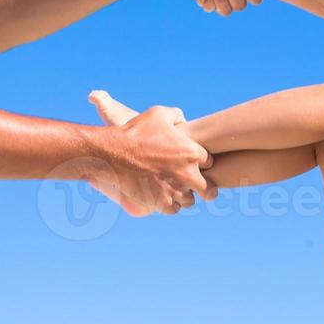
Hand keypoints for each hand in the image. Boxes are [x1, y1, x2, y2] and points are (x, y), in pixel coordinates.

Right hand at [87, 90, 215, 215]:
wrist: (113, 154)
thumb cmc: (135, 132)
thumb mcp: (158, 114)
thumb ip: (176, 115)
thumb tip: (183, 120)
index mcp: (191, 153)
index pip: (210, 162)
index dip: (203, 163)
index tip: (196, 163)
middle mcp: (187, 174)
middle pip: (209, 190)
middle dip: (207, 190)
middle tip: (204, 189)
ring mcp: (174, 190)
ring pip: (190, 201)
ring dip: (186, 196)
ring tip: (178, 191)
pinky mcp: (160, 203)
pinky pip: (173, 209)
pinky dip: (170, 205)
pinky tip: (166, 198)